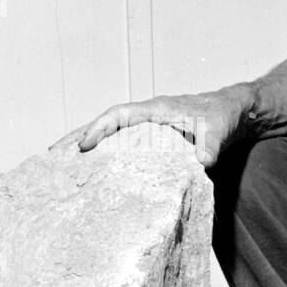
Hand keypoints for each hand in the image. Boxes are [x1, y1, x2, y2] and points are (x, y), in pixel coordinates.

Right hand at [49, 87, 251, 166]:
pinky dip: (101, 157)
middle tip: (50, 155)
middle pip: (103, 124)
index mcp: (156, 109)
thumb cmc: (225, 115)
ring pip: (107, 136)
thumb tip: (203, 161)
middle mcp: (146, 117)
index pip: (119, 115)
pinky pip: (119, 147)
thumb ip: (212, 142)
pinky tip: (90, 176)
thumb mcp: (220, 127)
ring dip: (83, 147)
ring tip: (58, 167)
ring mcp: (146, 130)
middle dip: (76, 136)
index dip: (99, 128)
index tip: (82, 146)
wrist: (236, 112)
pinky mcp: (150, 143)